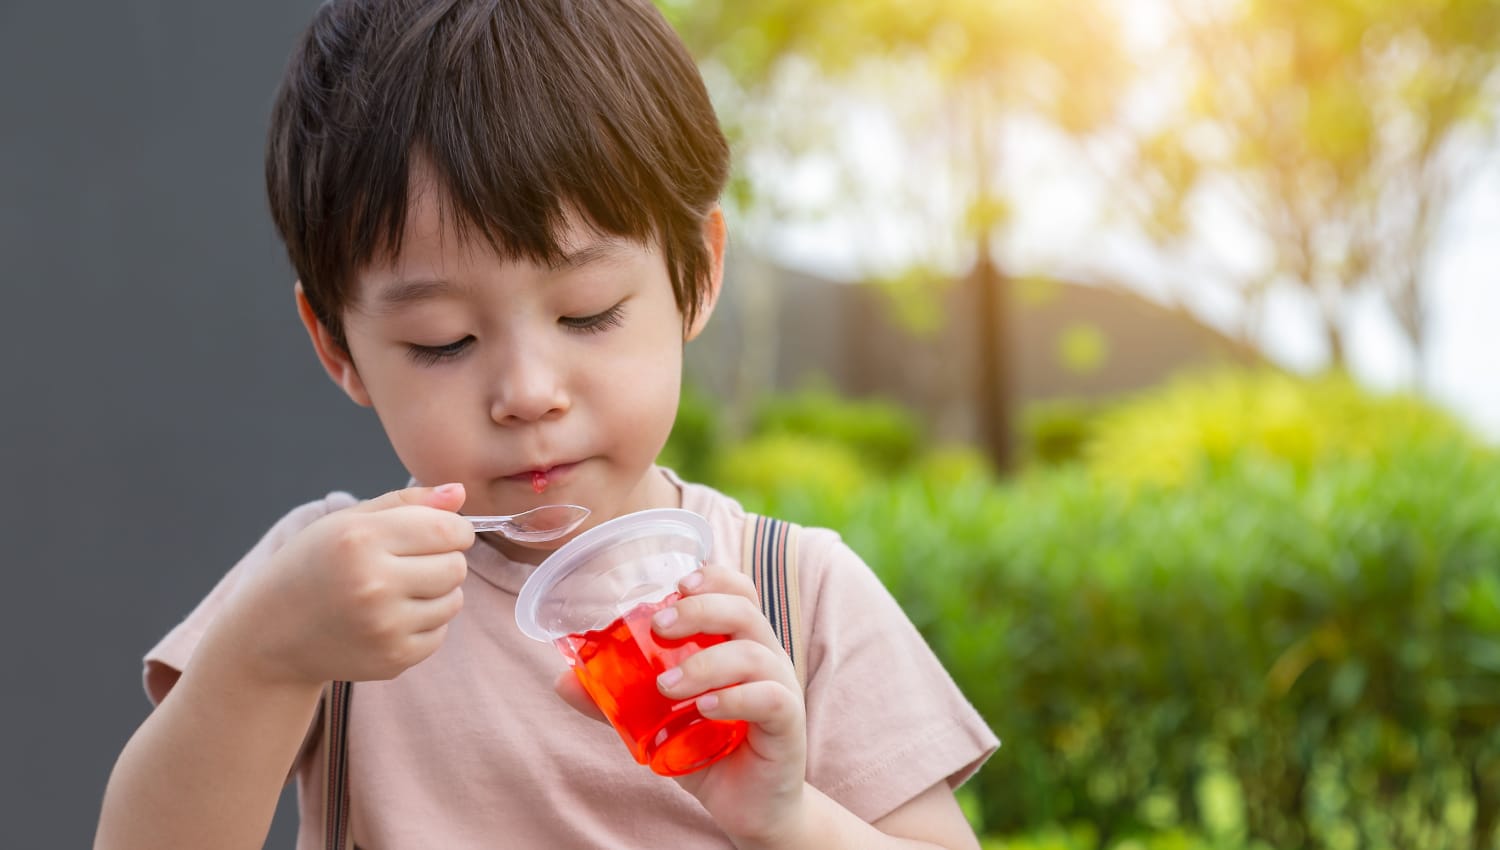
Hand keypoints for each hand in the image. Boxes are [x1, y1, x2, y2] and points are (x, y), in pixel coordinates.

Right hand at [219, 483, 474, 687]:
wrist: (270, 635)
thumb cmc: (313, 566)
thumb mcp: (347, 522)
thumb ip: (407, 502)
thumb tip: (460, 493)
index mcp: (360, 540)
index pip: (448, 530)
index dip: (457, 530)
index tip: (444, 533)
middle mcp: (373, 584)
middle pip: (456, 567)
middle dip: (446, 560)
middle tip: (414, 562)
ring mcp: (384, 627)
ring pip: (454, 601)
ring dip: (438, 592)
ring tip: (400, 589)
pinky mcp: (392, 659)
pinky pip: (440, 634)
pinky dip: (425, 623)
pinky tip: (391, 616)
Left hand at [554, 565, 807, 846]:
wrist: (748, 806)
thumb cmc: (708, 750)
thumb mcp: (658, 721)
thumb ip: (618, 700)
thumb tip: (562, 680)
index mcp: (739, 643)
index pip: (738, 591)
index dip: (712, 578)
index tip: (676, 584)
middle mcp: (765, 657)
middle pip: (744, 610)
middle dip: (699, 610)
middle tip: (659, 627)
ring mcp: (781, 688)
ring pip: (753, 653)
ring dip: (705, 663)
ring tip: (666, 686)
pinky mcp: (788, 724)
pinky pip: (770, 698)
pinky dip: (735, 698)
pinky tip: (705, 708)